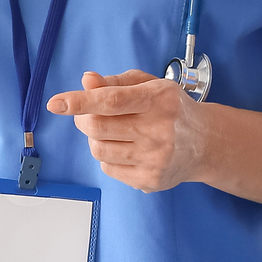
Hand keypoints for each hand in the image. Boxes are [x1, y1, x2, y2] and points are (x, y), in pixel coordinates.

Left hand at [47, 69, 210, 191]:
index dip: (81, 101)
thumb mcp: (149, 85)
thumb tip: (86, 81)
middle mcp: (159, 130)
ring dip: (95, 138)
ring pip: (99, 149)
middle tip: (87, 114)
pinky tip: (124, 148)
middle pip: (98, 127)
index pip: (112, 100)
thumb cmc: (171, 109)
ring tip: (111, 131)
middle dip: (83, 118)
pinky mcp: (151, 180)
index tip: (57, 103)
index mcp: (158, 99)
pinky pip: (108, 168)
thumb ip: (115, 82)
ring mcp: (155, 159)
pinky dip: (107, 156)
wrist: (205, 144)